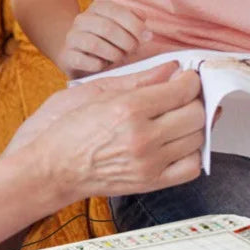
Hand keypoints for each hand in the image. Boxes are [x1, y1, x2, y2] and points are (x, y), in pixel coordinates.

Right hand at [21, 63, 205, 200]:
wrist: (53, 168)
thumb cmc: (68, 129)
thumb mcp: (98, 92)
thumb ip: (140, 79)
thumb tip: (171, 68)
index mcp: (129, 108)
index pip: (182, 90)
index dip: (190, 80)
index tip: (186, 78)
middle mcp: (143, 137)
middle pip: (195, 114)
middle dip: (193, 100)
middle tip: (182, 96)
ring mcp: (149, 163)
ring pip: (197, 139)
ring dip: (192, 125)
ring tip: (178, 118)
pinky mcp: (150, 182)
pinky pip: (191, 167)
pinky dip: (191, 153)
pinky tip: (178, 143)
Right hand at [57, 1, 147, 76]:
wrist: (78, 54)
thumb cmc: (108, 41)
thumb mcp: (122, 27)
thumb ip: (136, 23)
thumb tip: (147, 32)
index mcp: (97, 8)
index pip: (116, 11)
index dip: (134, 24)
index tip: (147, 37)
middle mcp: (82, 20)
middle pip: (107, 28)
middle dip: (126, 41)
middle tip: (133, 50)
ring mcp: (72, 38)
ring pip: (95, 44)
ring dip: (114, 54)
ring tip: (119, 57)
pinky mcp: (67, 56)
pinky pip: (83, 61)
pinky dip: (98, 65)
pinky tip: (104, 65)